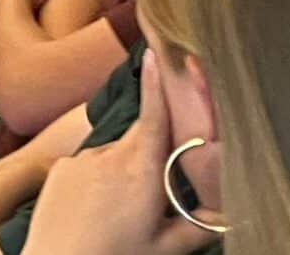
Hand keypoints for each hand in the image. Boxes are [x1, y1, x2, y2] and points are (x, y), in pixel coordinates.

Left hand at [22, 50, 217, 254]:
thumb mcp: (167, 247)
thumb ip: (202, 226)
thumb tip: (229, 213)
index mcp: (142, 170)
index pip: (155, 116)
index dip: (158, 83)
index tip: (159, 53)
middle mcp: (110, 155)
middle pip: (140, 136)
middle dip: (153, 149)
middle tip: (158, 184)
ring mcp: (81, 158)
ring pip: (114, 153)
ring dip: (125, 169)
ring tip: (121, 211)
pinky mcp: (60, 167)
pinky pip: (88, 164)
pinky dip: (98, 178)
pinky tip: (96, 208)